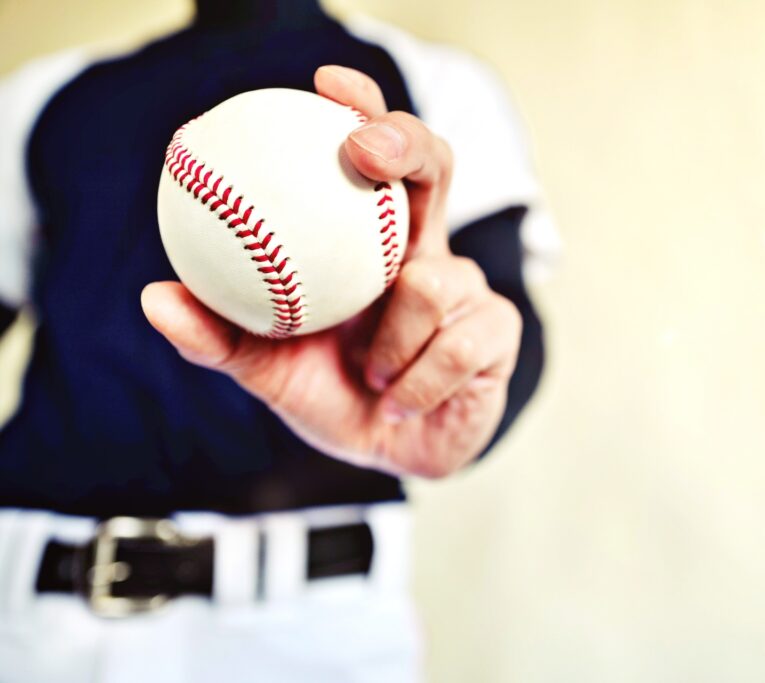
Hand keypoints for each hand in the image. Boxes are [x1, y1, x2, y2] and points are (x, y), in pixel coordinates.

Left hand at [142, 66, 521, 477]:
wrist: (394, 457)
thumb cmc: (336, 396)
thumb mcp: (269, 369)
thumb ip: (220, 337)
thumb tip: (154, 296)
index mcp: (376, 244)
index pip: (379, 159)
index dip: (365, 109)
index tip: (328, 83)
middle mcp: (428, 250)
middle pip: (436, 166)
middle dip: (405, 144)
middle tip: (365, 152)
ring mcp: (471, 287)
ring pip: (433, 283)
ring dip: (390, 343)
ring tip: (375, 378)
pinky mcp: (500, 331)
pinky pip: (458, 346)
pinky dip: (416, 384)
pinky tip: (402, 404)